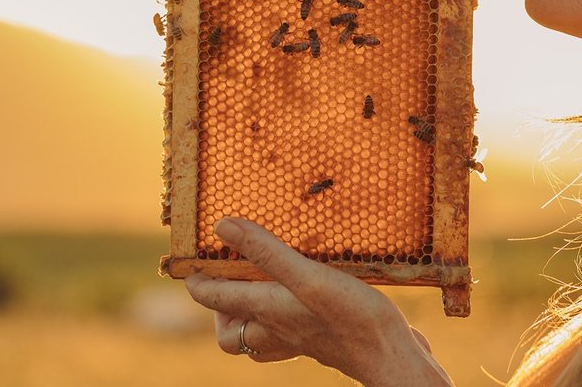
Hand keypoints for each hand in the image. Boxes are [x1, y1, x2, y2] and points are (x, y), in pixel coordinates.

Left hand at [184, 216, 451, 385]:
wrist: (389, 355)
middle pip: (230, 333)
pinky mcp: (321, 340)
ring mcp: (299, 339)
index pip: (215, 298)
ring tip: (261, 288)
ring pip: (258, 339)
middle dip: (223, 310)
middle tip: (231, 279)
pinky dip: (284, 321)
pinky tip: (302, 302)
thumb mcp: (307, 275)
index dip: (198, 280)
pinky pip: (288, 336)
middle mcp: (276, 329)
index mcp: (266, 310)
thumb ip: (267, 251)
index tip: (191, 261)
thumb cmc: (350, 317)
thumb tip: (224, 227)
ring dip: (251, 317)